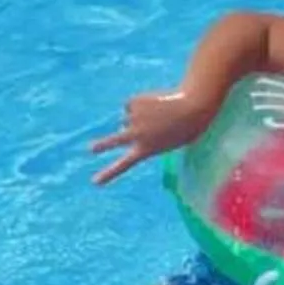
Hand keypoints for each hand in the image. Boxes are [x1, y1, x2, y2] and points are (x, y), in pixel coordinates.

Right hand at [90, 87, 221, 184]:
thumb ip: (149, 139)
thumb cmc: (188, 127)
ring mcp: (132, 119)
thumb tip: (127, 126)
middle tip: (91, 149)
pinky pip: (133, 104)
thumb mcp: (168, 141)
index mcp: (146, 150)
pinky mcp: (133, 103)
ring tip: (159, 113)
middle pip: (113, 141)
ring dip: (139, 115)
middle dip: (101, 145)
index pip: (123, 165)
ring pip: (128, 118)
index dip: (108, 173)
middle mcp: (135, 136)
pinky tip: (156, 102)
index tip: (95, 182)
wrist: (192, 107)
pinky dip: (141, 103)